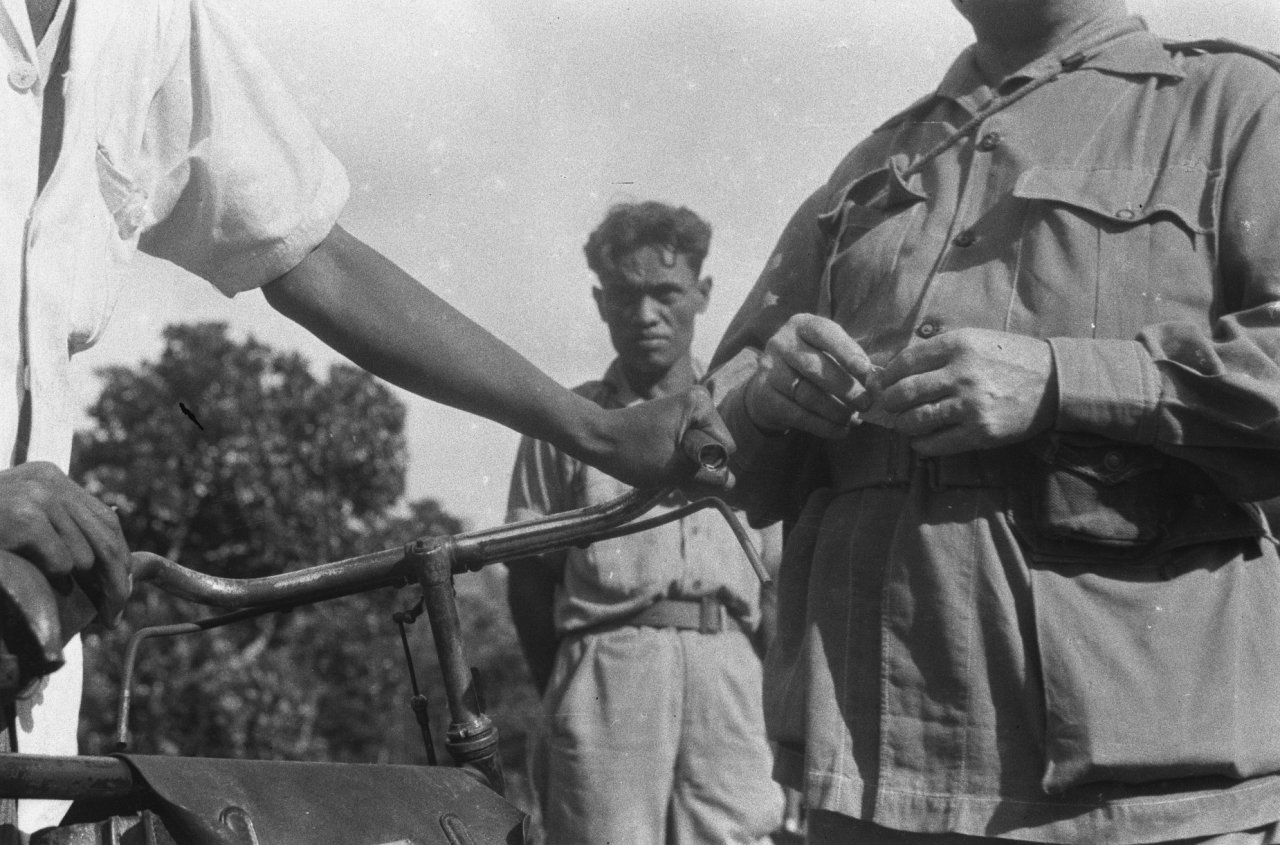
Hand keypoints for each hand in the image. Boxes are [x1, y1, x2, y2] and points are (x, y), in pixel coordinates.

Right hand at [0, 462, 131, 626]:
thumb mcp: (15, 519)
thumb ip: (54, 527)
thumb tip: (116, 560)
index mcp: (48, 478)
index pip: (105, 520)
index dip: (120, 559)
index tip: (122, 591)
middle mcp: (47, 480)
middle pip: (106, 537)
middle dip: (116, 581)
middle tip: (114, 616)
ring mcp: (36, 496)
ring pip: (85, 556)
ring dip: (72, 581)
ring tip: (53, 590)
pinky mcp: (24, 519)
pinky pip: (62, 562)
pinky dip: (50, 576)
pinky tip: (26, 574)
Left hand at [589, 386, 735, 488]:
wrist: (598, 439)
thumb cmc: (632, 453)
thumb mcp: (674, 470)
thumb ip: (708, 477)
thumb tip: (731, 482)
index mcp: (700, 405)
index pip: (726, 448)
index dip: (706, 464)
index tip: (677, 460)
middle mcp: (699, 400)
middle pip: (718, 447)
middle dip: (698, 464)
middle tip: (669, 465)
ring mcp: (689, 407)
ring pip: (706, 448)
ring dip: (689, 464)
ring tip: (664, 463)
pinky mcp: (679, 416)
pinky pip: (694, 443)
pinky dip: (682, 458)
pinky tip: (663, 460)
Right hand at [744, 314, 877, 437]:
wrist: (770, 386)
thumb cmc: (810, 365)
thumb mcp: (827, 352)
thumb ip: (849, 361)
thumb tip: (875, 384)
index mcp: (801, 325)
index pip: (823, 332)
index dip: (846, 350)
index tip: (865, 369)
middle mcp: (781, 343)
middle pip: (814, 367)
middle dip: (844, 387)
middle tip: (866, 403)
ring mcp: (769, 370)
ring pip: (806, 394)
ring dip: (835, 410)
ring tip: (852, 419)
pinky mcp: (764, 396)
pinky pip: (797, 415)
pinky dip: (823, 426)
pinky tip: (840, 431)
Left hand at [875, 328, 1054, 454]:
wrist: (1055, 381)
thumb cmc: (1011, 358)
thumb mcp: (976, 339)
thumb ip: (941, 350)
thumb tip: (899, 367)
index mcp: (958, 346)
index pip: (905, 362)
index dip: (888, 375)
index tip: (885, 383)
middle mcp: (961, 374)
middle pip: (905, 392)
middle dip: (890, 402)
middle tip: (890, 406)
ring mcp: (970, 405)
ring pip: (916, 419)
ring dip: (903, 425)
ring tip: (905, 424)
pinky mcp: (980, 432)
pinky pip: (936, 443)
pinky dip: (921, 445)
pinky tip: (921, 441)